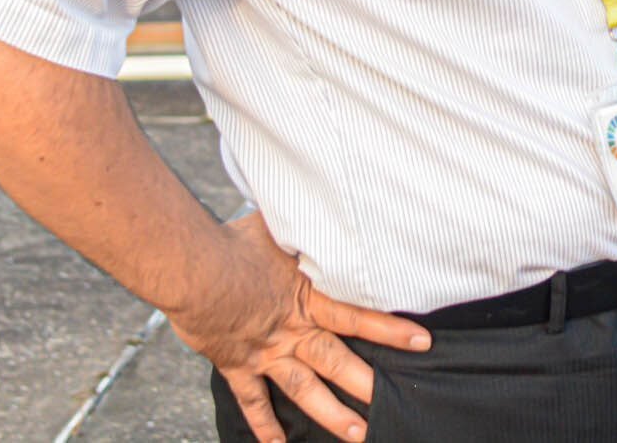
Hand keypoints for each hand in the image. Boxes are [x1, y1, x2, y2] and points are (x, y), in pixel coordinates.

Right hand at [171, 209, 430, 442]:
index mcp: (307, 298)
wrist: (195, 270)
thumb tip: (327, 197)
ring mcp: (266, 352)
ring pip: (305, 389)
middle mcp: (292, 330)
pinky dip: (264, 425)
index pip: (359, 317)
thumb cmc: (233, 242)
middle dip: (366, 383)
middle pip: (337, 361)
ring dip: (330, 413)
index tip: (422, 343)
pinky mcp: (238, 365)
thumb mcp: (278, 227)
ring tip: (357, 433)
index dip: (391, 331)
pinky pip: (253, 401)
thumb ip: (305, 224)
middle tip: (394, 404)